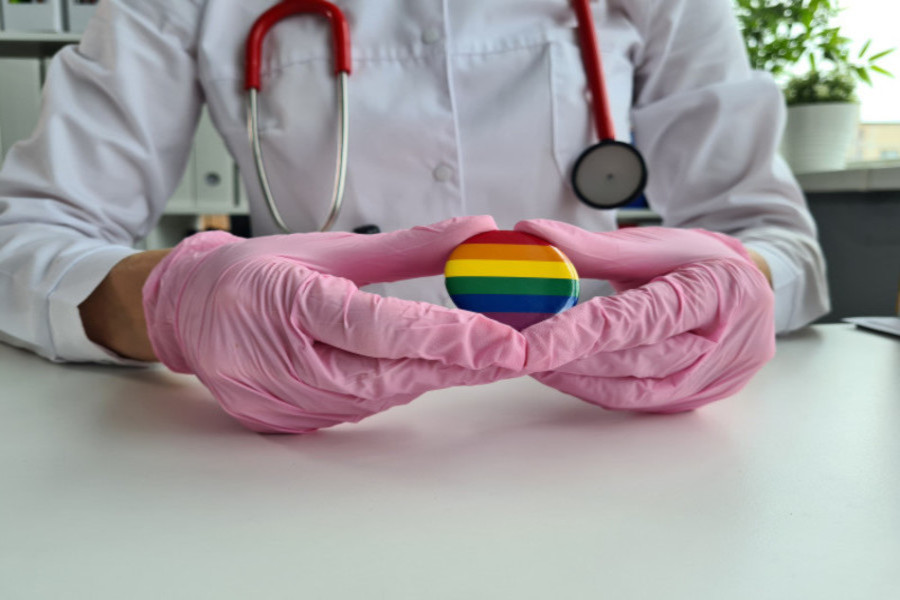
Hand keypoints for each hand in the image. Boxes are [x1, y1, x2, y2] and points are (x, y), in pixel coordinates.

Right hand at [143, 217, 525, 432]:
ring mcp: (286, 399)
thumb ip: (409, 246)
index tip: (504, 340)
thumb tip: (478, 231)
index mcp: (288, 304)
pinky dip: (399, 387)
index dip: (443, 335)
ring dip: (436, 376)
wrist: (187, 314)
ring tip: (486, 358)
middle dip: (461, 365)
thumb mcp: (329, 246)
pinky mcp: (291, 421)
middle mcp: (285, 362)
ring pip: (380, 395)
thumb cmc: (254, 273)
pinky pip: (360, 407)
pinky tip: (430, 371)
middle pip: (388, 372)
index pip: (375, 326)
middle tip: (518, 354)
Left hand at [514, 220, 774, 412]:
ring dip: (575, 378)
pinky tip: (560, 375)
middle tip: (516, 351)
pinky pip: (635, 401)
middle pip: (631, 360)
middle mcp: (718, 346)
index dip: (577, 334)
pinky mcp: (690, 399)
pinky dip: (593, 388)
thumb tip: (530, 233)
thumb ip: (591, 246)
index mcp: (715, 294)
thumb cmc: (703, 261)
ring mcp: (707, 380)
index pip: (633, 321)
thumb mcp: (654, 243)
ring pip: (630, 388)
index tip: (528, 343)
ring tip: (531, 361)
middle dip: (568, 358)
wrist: (753, 290)